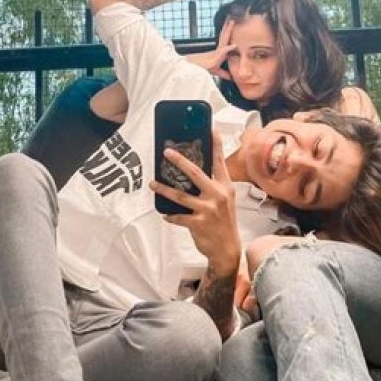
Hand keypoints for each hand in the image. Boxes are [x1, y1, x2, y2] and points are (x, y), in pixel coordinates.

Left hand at [150, 131, 240, 277]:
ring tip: (152, 184)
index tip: (212, 130)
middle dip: (180, 161)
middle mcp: (217, 195)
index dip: (216, 146)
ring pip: (180, 195)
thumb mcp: (225, 200)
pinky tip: (165, 214)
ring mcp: (208, 209)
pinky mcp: (198, 223)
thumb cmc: (224, 223)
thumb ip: (214, 185)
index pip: (219, 163)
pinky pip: (178, 216)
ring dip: (164, 189)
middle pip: (196, 173)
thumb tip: (194, 172)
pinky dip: (170, 216)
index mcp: (225, 187)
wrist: (227, 249)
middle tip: (167, 152)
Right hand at [187, 19, 235, 80]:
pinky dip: (228, 48)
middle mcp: (218, 49)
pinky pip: (223, 51)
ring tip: (232, 21)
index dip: (228, 32)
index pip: (225, 39)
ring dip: (228, 30)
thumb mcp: (216, 71)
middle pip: (224, 36)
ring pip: (224, 39)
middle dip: (228, 28)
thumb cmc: (204, 68)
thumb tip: (230, 77)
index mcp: (219, 51)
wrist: (196, 69)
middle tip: (232, 18)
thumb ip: (223, 73)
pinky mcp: (215, 56)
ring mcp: (217, 51)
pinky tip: (234, 45)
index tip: (230, 24)